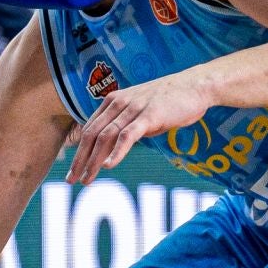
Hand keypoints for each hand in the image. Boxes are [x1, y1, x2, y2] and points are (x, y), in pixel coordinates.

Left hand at [67, 72, 211, 182]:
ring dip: (94, 161)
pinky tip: (108, 166)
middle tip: (71, 181)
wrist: (195, 86)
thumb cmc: (169, 101)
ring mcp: (133, 109)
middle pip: (92, 135)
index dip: (78, 152)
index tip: (72, 171)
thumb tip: (114, 146)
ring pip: (106, 137)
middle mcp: (118, 103)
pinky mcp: (149, 115)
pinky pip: (128, 135)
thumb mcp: (141, 112)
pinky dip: (116, 152)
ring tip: (87, 179)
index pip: (89, 130)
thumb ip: (126, 125)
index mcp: (113, 101)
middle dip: (80, 160)